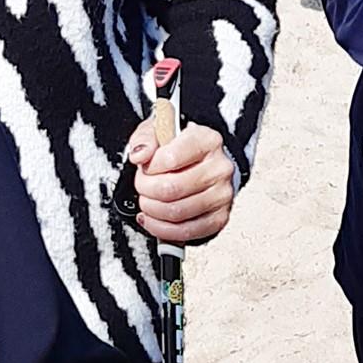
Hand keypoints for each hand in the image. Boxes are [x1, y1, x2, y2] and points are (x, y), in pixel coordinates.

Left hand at [126, 120, 235, 239]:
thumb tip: (140, 155)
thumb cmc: (179, 147)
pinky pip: (185, 232)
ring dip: (151, 210)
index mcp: (208, 141)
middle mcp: (220, 168)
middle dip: (146, 190)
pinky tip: (153, 219)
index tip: (145, 166)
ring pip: (176, 212)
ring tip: (147, 201)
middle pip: (171, 189)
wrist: (201, 162)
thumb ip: (145, 138)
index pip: (170, 158)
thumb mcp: (159, 130)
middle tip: (142, 185)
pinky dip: (162, 229)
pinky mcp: (219, 217)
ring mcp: (222, 195)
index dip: (149, 167)